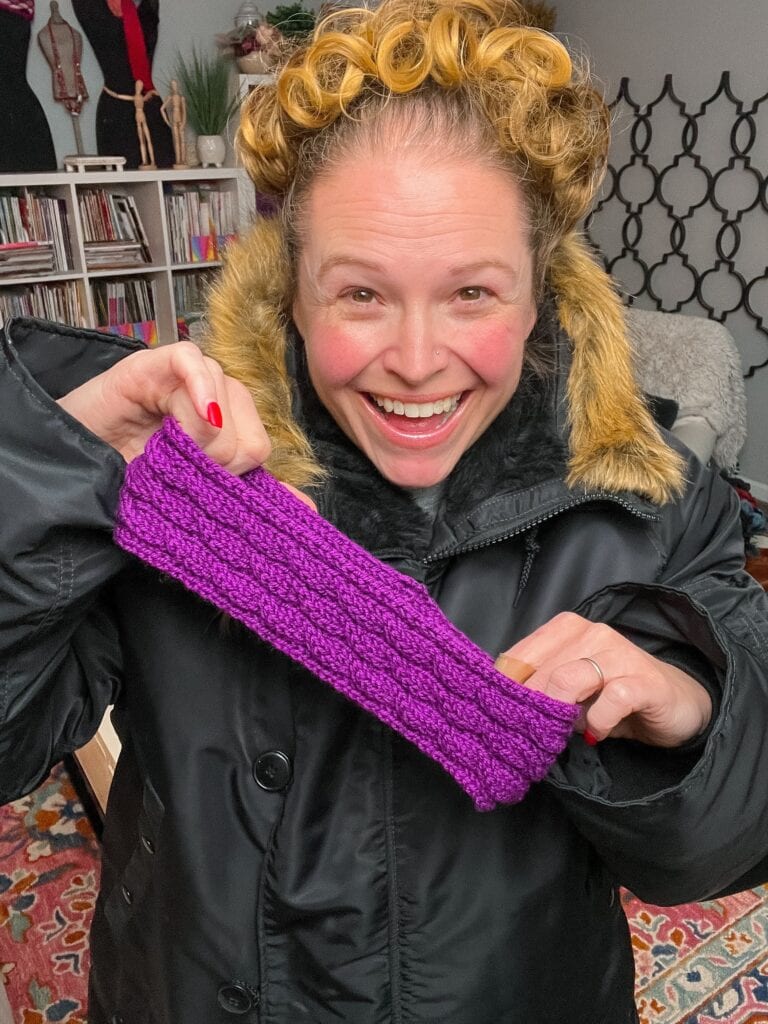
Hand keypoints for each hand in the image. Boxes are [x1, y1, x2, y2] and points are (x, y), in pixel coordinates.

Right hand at [57, 342, 315, 508]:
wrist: (66, 476)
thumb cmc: (123, 485)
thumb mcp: (193, 498)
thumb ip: (245, 496)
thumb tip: (305, 511)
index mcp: (224, 432)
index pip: (259, 445)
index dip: (236, 471)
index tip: (204, 486)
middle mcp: (211, 402)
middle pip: (249, 426)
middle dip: (218, 458)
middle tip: (176, 468)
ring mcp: (184, 381)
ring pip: (227, 397)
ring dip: (195, 435)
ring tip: (157, 448)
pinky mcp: (153, 363)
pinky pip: (194, 363)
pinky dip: (197, 388)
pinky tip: (188, 412)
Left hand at [495, 612, 711, 747]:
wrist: (674, 702)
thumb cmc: (613, 694)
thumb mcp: (571, 689)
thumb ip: (542, 688)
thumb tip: (503, 704)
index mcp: (567, 629)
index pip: (521, 655)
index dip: (506, 687)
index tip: (500, 712)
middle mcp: (593, 633)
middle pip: (542, 671)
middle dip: (532, 705)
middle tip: (533, 730)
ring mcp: (620, 654)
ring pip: (569, 679)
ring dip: (561, 711)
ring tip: (565, 729)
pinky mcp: (645, 681)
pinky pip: (611, 699)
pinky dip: (599, 720)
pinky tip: (598, 731)